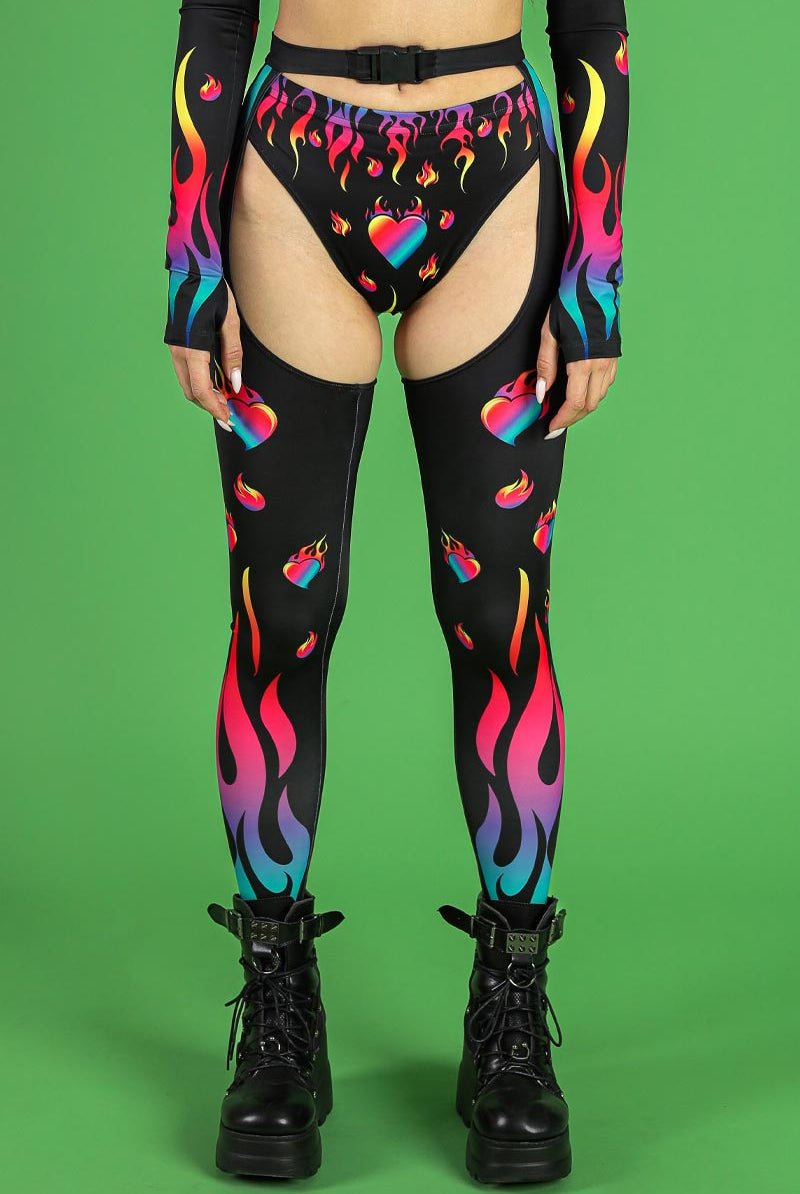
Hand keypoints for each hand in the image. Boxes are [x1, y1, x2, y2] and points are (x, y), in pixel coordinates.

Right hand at [166, 281, 243, 429]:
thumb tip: (236, 383)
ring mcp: (175, 347)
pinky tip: (216, 382)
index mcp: (192, 348)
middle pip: (192, 392)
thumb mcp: (230, 322)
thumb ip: (233, 355)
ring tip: (225, 399)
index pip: (201, 391)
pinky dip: (201, 381)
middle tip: (229, 414)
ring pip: (188, 383)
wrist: (192, 268)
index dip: (215, 408)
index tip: (228, 419)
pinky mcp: (177, 343)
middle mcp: (178, 351)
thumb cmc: (212, 291)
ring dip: (205, 395)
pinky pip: (187, 371)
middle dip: (210, 406)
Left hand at [536, 304, 618, 437]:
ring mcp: (611, 361)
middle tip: (556, 423)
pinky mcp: (615, 355)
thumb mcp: (549, 334)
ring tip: (565, 410)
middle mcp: (601, 365)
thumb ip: (545, 366)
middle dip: (572, 418)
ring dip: (583, 408)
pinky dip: (593, 394)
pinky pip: (606, 385)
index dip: (562, 419)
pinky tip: (580, 392)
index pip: (574, 403)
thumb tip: (542, 394)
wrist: (593, 282)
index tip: (551, 429)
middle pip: (589, 405)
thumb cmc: (568, 304)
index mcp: (583, 362)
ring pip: (600, 397)